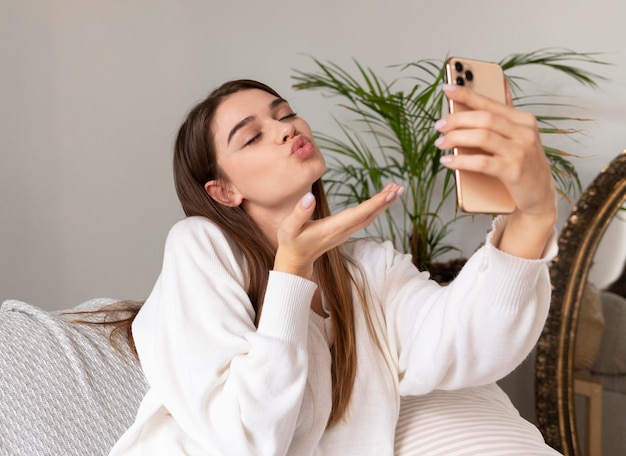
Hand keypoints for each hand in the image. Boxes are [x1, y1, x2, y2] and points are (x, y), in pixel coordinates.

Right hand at [274, 183, 404, 277]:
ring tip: (395, 189)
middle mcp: (343, 231)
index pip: (358, 215)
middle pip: (369, 216)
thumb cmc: (290, 243)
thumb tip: (309, 197)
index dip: (375, 204)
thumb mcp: (289, 228)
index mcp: (332, 228)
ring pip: (369, 217)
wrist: (294, 261)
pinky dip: (375, 208)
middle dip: (385, 202)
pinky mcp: (344, 231)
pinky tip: (380, 200)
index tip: (390, 194)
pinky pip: (364, 219)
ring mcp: (345, 232)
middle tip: (400, 188)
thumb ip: (299, 213)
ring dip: (382, 204)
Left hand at [435, 82, 556, 257]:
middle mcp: (524, 133)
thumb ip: (507, 113)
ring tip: (441, 143)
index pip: (491, 103)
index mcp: (524, 120)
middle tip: (439, 126)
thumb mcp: (519, 136)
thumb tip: (500, 83)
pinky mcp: (513, 171)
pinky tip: (448, 161)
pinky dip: (461, 160)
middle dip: (457, 120)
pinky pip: (481, 162)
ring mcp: (520, 152)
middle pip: (484, 118)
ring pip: (482, 137)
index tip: (446, 88)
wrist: (540, 195)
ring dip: (456, 138)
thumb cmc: (524, 164)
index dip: (467, 94)